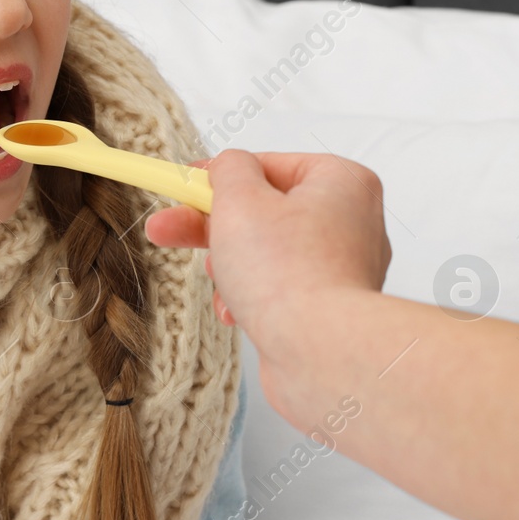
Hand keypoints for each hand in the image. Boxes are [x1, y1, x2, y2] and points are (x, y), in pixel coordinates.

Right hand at [145, 150, 391, 335]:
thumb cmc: (287, 273)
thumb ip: (227, 170)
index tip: (186, 185)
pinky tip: (236, 312)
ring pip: (266, 252)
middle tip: (166, 228)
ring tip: (218, 282)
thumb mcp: (239, 199)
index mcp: (341, 182)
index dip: (219, 176)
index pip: (269, 165)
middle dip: (209, 225)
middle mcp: (352, 221)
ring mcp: (343, 268)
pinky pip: (279, 288)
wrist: (319, 353)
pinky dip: (251, 296)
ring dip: (230, 265)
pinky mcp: (330, 307)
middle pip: (265, 210)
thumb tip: (226, 166)